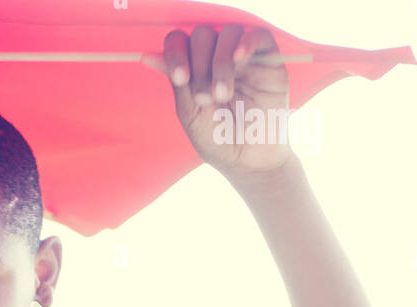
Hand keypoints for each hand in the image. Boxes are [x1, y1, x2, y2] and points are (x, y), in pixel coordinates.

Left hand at [145, 24, 294, 180]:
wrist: (249, 161)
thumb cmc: (219, 140)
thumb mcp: (191, 113)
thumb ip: (176, 82)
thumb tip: (147, 56)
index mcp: (196, 67)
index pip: (181, 41)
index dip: (176, 53)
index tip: (180, 78)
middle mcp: (218, 57)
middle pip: (202, 36)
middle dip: (200, 66)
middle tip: (205, 99)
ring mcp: (243, 57)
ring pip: (227, 34)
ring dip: (220, 63)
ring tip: (222, 95)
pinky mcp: (268, 59)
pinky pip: (257, 35)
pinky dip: (246, 43)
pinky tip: (240, 59)